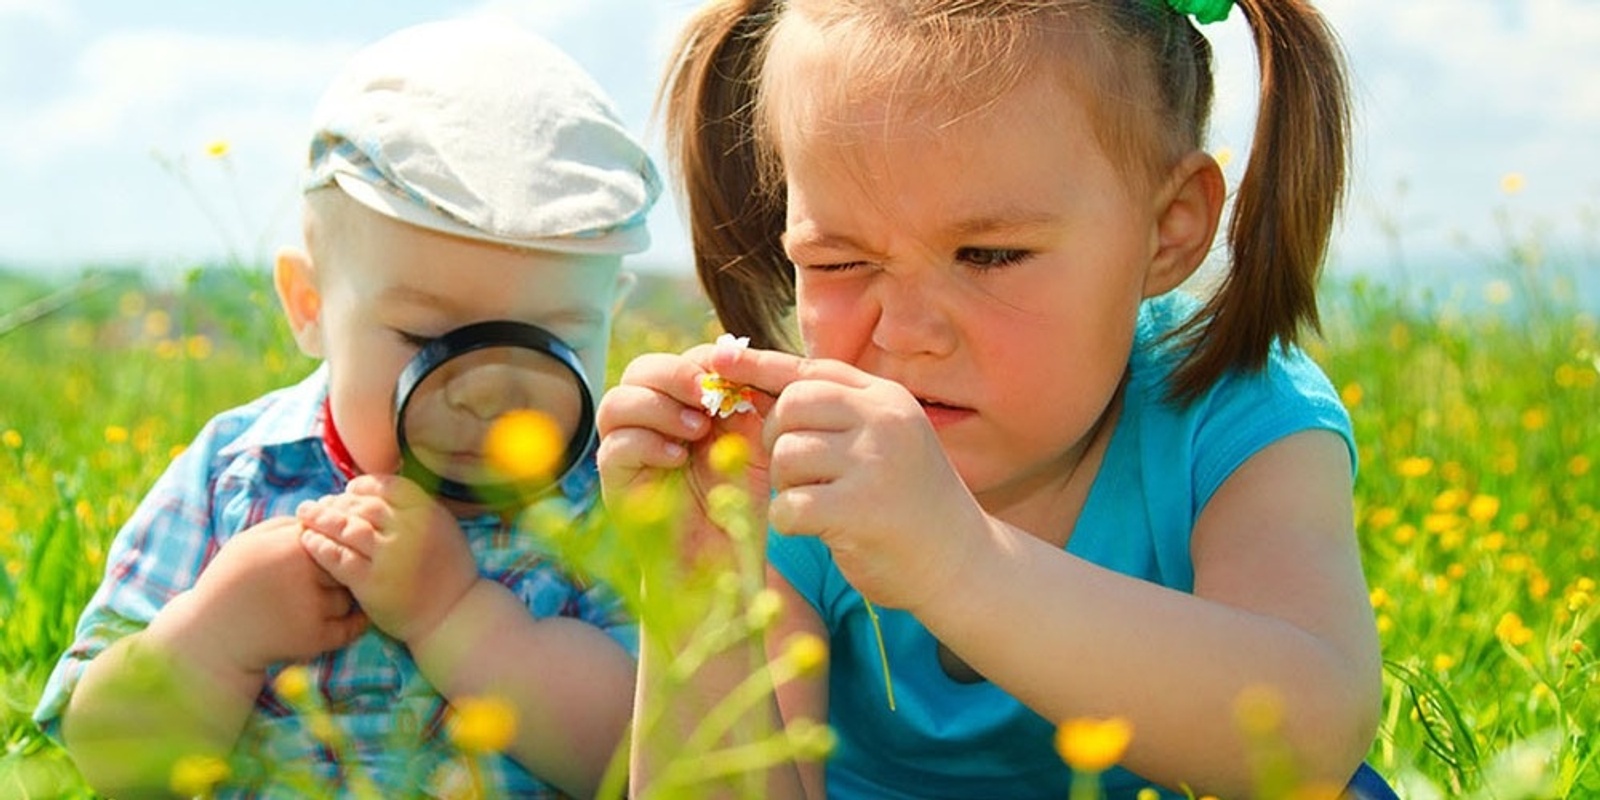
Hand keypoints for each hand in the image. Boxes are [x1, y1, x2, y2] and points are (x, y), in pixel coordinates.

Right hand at [172, 516, 365, 676]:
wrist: (210, 636)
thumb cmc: (229, 582)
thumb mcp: (250, 541)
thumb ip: (288, 525)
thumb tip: (327, 515)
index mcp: (291, 545)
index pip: (338, 535)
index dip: (334, 545)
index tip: (324, 555)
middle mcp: (305, 573)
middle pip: (348, 564)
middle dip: (340, 571)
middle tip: (325, 579)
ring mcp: (312, 607)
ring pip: (350, 595)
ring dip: (340, 598)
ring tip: (315, 602)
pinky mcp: (315, 637)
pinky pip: (352, 626)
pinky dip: (352, 623)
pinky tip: (338, 618)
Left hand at [297, 475, 478, 644]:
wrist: (453, 615)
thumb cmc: (447, 573)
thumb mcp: (444, 530)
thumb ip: (417, 510)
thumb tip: (378, 493)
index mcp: (429, 514)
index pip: (388, 487)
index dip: (363, 486)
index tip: (348, 491)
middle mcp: (410, 531)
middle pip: (364, 506)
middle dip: (337, 502)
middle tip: (318, 504)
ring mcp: (391, 557)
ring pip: (348, 528)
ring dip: (322, 519)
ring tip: (305, 516)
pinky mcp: (372, 583)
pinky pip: (339, 559)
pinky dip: (321, 547)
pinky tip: (309, 541)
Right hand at [596, 344, 771, 562]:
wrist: (723, 557)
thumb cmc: (740, 499)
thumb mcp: (755, 440)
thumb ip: (751, 399)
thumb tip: (740, 355)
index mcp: (683, 404)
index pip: (682, 359)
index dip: (706, 360)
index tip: (736, 376)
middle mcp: (650, 420)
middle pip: (641, 369)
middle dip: (675, 374)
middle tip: (707, 396)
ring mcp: (627, 449)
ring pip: (616, 402)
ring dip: (658, 407)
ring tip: (696, 431)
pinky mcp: (615, 481)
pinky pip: (614, 446)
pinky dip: (648, 444)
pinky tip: (678, 459)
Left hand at [706, 346, 989, 611]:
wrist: (963, 564)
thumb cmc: (911, 504)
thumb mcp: (886, 442)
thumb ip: (838, 414)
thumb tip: (757, 385)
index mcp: (887, 399)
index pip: (811, 371)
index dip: (759, 364)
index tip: (718, 357)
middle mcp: (883, 421)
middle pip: (791, 407)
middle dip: (777, 440)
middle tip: (796, 471)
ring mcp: (874, 462)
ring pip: (786, 456)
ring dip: (788, 486)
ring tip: (818, 503)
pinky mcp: (860, 509)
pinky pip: (790, 506)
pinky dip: (791, 522)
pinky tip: (818, 530)